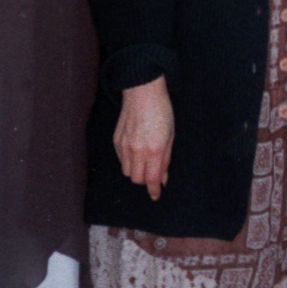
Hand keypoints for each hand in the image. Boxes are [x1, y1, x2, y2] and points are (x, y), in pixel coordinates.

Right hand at [115, 76, 173, 200]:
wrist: (142, 92)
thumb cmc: (162, 111)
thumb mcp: (171, 135)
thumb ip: (166, 159)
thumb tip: (163, 178)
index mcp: (154, 150)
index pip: (151, 179)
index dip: (153, 190)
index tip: (156, 195)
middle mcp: (137, 151)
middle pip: (137, 179)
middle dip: (145, 180)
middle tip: (154, 172)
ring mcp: (124, 146)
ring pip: (127, 172)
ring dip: (136, 171)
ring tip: (145, 161)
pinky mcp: (116, 141)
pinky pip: (121, 160)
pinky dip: (128, 161)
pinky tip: (136, 152)